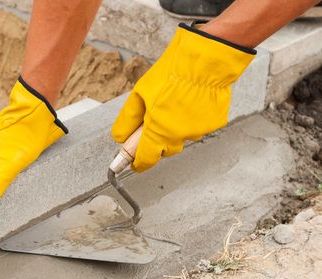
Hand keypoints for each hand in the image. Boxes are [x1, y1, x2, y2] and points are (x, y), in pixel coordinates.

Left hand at [111, 22, 255, 171]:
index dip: (138, 162)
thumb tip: (120, 137)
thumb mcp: (139, 94)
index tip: (134, 163)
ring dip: (176, 128)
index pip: (145, 159)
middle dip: (157, 142)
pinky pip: (199, 127)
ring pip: (182, 137)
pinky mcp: (214, 124)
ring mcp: (198, 131)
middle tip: (154, 122)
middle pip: (164, 150)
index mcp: (157, 130)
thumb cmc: (171, 73)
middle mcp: (179, 136)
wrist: (204, 59)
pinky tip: (191, 102)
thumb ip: (127, 120)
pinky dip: (193, 119)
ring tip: (175, 104)